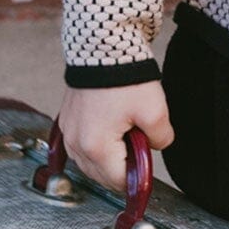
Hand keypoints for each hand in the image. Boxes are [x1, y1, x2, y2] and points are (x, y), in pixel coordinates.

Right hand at [57, 80, 173, 196]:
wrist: (103, 47)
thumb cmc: (124, 78)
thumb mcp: (155, 111)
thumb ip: (161, 139)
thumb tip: (154, 147)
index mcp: (96, 147)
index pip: (119, 181)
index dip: (138, 176)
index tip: (146, 163)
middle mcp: (76, 144)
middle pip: (102, 176)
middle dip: (122, 167)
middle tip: (137, 144)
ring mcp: (69, 133)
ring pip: (89, 164)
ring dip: (108, 159)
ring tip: (124, 134)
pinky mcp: (67, 121)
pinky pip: (80, 147)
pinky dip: (94, 146)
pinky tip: (109, 131)